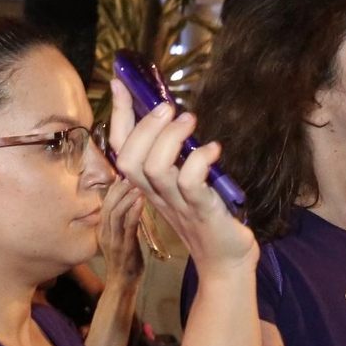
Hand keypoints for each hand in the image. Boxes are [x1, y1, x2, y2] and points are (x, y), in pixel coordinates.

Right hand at [97, 176, 144, 283]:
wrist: (123, 284)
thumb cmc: (126, 261)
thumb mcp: (121, 238)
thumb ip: (124, 222)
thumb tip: (132, 203)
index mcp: (102, 229)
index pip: (105, 203)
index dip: (114, 188)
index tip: (125, 176)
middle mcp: (104, 233)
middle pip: (108, 204)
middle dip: (119, 188)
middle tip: (132, 175)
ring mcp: (113, 241)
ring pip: (115, 212)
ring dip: (126, 197)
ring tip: (137, 185)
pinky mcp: (124, 248)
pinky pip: (127, 226)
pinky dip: (134, 211)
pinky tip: (142, 200)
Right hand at [105, 79, 255, 275]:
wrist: (226, 260)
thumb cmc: (209, 218)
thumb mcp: (187, 185)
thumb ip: (178, 157)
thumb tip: (178, 119)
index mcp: (150, 186)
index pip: (122, 149)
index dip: (119, 116)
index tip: (121, 85)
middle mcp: (157, 195)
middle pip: (129, 159)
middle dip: (143, 126)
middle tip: (169, 106)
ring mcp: (177, 204)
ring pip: (154, 168)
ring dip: (170, 138)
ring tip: (190, 121)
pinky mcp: (201, 211)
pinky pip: (190, 183)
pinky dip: (200, 160)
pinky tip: (215, 150)